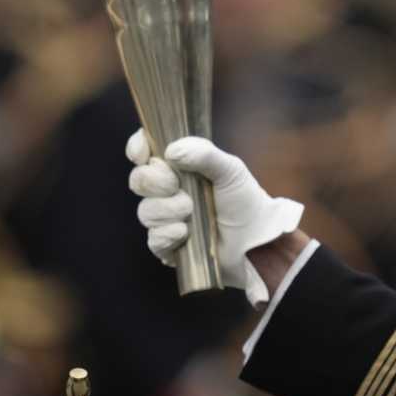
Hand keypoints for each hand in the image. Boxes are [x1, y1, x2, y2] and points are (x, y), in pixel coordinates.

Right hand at [128, 130, 302, 305]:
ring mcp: (166, 219)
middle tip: (177, 186)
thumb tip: (171, 151)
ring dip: (167, 210)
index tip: (143, 152)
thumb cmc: (245, 201)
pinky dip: (167, 235)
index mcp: (180, 168)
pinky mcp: (168, 246)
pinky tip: (185, 233)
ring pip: (145, 211)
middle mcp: (168, 192)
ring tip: (191, 211)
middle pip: (139, 181)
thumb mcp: (230, 170)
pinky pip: (153, 239)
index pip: (145, 153)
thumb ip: (204, 154)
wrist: (257, 240)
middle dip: (156, 182)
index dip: (138, 149)